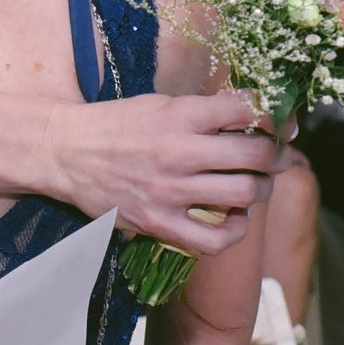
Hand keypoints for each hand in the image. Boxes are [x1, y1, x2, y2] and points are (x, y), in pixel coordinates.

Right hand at [51, 91, 284, 257]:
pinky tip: (235, 219)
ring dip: (262, 188)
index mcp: (179, 115)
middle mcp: (178, 153)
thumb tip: (251, 113)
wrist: (65, 152)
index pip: (244, 110)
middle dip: (277, 154)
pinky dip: (236, 231)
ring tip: (258, 184)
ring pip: (244, 194)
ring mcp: (170, 192)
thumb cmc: (116, 125)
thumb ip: (203, 111)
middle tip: (277, 155)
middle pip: (256, 155)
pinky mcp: (159, 223)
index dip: (269, 114)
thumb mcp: (160, 104)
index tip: (275, 122)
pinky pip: (214, 240)